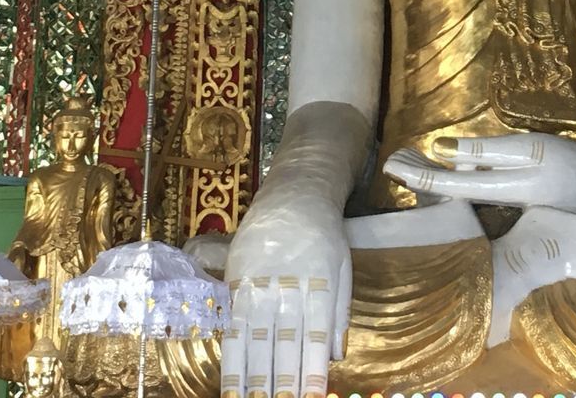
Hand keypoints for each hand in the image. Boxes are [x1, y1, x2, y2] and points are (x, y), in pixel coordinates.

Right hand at [222, 191, 349, 397]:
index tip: (313, 397)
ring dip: (256, 380)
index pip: (317, 336)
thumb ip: (340, 312)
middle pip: (285, 344)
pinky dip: (233, 362)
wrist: (293, 198)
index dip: (314, 370)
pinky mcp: (239, 284)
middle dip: (283, 383)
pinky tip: (232, 387)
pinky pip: (234, 329)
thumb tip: (336, 356)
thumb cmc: (324, 237)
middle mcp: (290, 289)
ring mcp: (262, 286)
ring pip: (257, 342)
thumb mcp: (343, 268)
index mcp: (321, 285)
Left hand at [383, 132, 575, 219]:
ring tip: (413, 165)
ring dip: (439, 180)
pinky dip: (462, 183)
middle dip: (421, 179)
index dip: (417, 176)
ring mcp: (513, 209)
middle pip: (450, 195)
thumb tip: (442, 149)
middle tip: (392, 164)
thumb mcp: (534, 151)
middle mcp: (502, 206)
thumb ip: (489, 150)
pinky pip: (482, 196)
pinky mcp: (525, 208)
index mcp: (503, 191)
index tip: (390, 164)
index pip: (446, 187)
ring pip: (464, 195)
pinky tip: (454, 172)